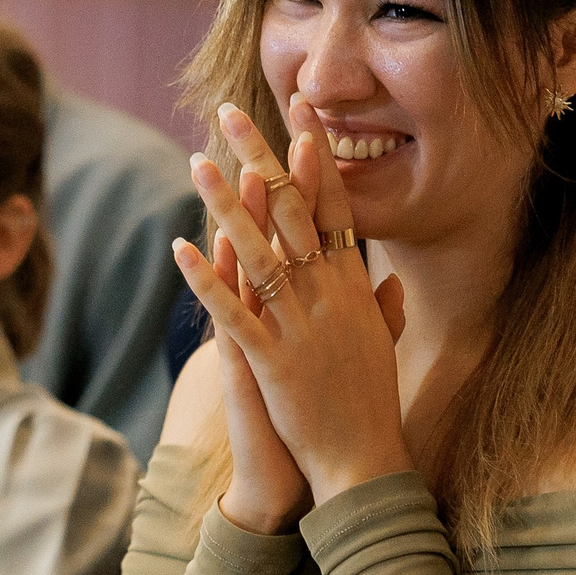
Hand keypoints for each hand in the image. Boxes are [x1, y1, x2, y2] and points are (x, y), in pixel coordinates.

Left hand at [172, 99, 410, 507]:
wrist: (364, 465)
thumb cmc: (372, 409)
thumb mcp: (384, 351)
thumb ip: (385, 312)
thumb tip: (394, 284)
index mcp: (355, 289)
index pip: (334, 206)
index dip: (314, 156)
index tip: (299, 109)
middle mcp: (331, 297)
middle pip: (293, 213)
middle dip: (262, 158)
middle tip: (231, 112)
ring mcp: (302, 327)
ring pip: (259, 252)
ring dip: (227, 205)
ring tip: (197, 163)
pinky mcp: (273, 360)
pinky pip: (234, 311)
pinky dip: (207, 279)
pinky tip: (181, 247)